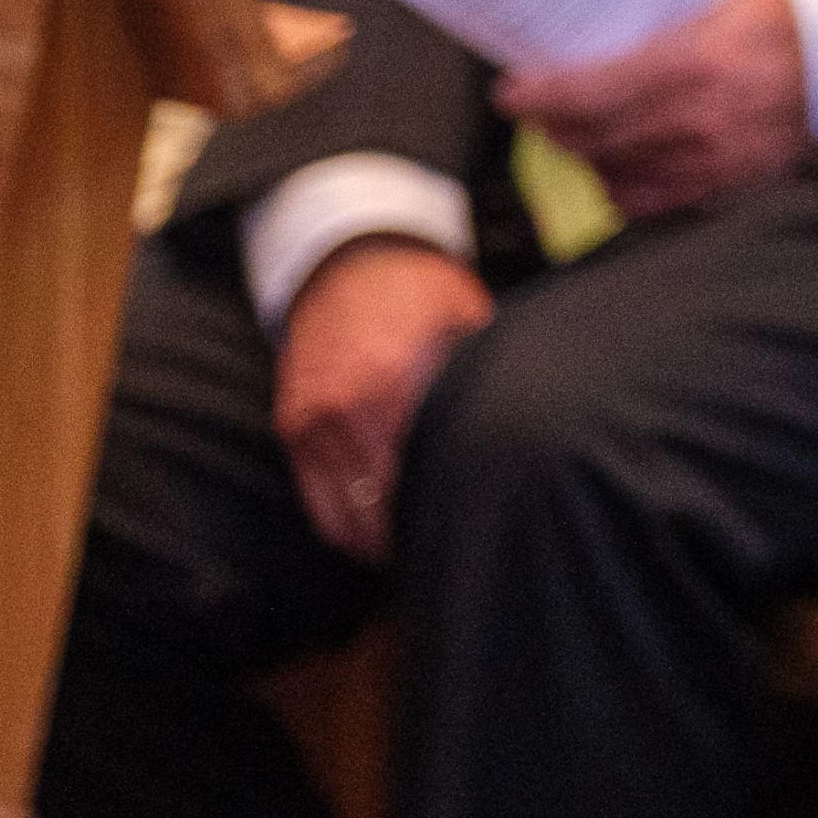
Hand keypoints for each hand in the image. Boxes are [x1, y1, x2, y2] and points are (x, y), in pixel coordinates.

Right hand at [275, 238, 495, 561]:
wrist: (348, 260)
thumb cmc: (423, 293)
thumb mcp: (467, 324)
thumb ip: (482, 383)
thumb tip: (524, 434)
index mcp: (394, 382)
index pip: (423, 477)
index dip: (453, 512)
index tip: (485, 531)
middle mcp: (346, 409)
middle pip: (384, 512)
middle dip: (421, 538)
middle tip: (461, 551)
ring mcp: (313, 423)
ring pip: (346, 522)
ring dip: (383, 547)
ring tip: (425, 556)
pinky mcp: (293, 429)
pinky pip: (319, 505)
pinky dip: (350, 530)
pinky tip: (386, 539)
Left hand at [496, 0, 812, 222]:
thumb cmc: (781, 21)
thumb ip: (656, 18)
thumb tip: (595, 28)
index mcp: (687, 63)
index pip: (585, 92)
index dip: (537, 97)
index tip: (512, 93)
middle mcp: (691, 119)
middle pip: (589, 138)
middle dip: (552, 125)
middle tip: (537, 109)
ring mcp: (707, 158)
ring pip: (613, 172)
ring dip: (584, 155)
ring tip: (575, 134)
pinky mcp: (722, 182)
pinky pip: (651, 201)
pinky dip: (622, 185)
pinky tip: (617, 165)